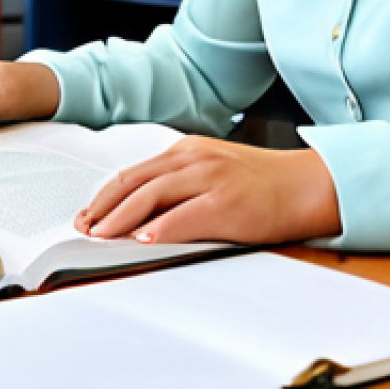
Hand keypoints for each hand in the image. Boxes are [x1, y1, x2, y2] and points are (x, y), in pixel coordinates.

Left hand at [74, 136, 341, 245]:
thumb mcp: (212, 173)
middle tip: (83, 229)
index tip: (87, 215)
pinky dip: (160, 227)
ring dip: (121, 218)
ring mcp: (212, 177)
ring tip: (101, 236)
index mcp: (188, 150)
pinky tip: (142, 238)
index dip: (105, 195)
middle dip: (103, 207)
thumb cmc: (261, 184)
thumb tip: (138, 215)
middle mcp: (195, 158)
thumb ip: (178, 185)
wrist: (306, 185)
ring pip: (152, 194)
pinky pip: (185, 214)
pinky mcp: (228, 202)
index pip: (134, 172)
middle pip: (135, 180)